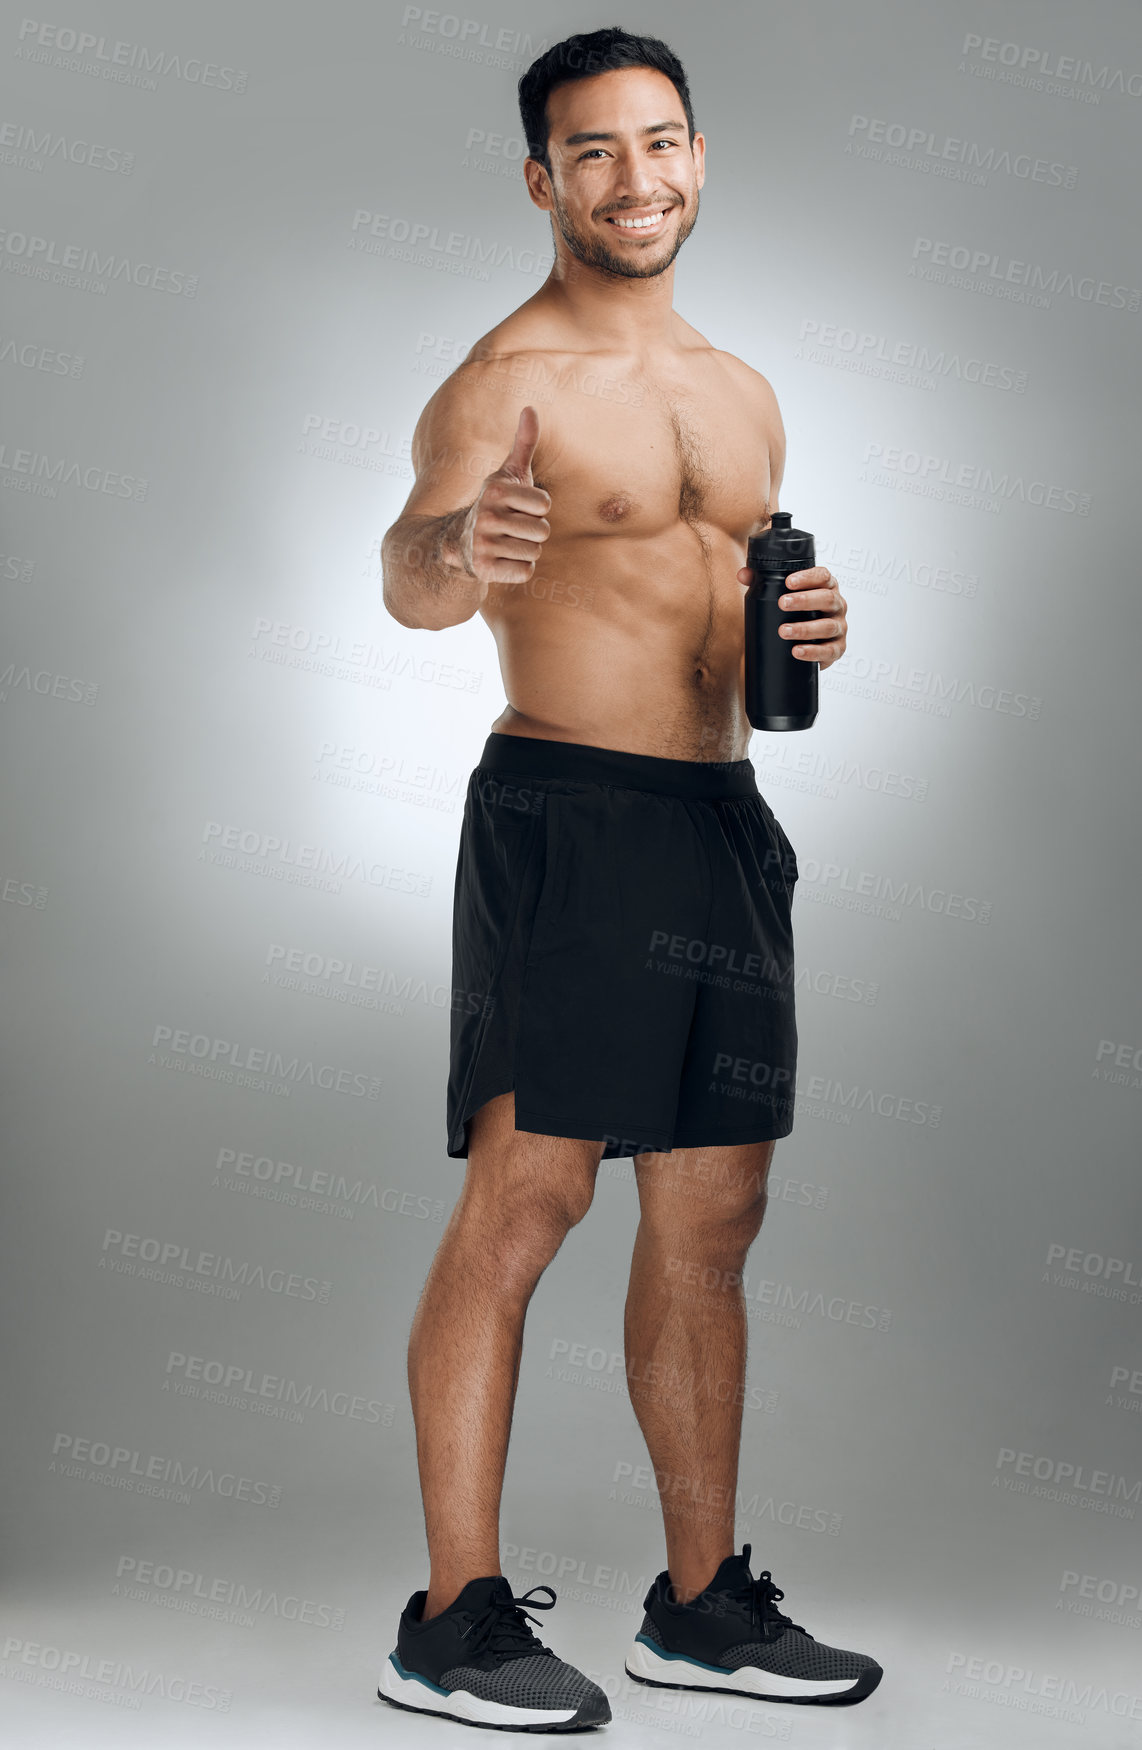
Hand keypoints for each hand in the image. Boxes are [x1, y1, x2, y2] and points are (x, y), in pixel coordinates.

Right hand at [450, 405, 550, 587]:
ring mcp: (482, 544)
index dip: (537, 509)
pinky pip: (524, 572)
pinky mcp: (483, 570)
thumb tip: (530, 407)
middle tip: (512, 529)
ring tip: (506, 543)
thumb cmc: (495, 505)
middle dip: (533, 533)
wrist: (457, 544)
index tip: (518, 508)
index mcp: (495, 491)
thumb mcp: (508, 473)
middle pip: (543, 531)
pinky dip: (518, 569)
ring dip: (526, 551)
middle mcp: (485, 516)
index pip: (545, 504)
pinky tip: (501, 560)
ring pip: (535, 553)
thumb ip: (523, 443)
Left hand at [736, 562, 847, 668]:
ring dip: (805, 629)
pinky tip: (797, 651)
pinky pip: (829, 651)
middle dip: (804, 601)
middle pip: (827, 599)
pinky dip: (813, 652)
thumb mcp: (780, 596)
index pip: (823, 576)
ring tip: (784, 631)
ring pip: (827, 626)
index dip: (808, 577)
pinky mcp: (837, 649)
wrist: (805, 646)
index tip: (788, 581)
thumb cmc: (795, 614)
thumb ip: (761, 582)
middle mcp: (837, 605)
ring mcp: (839, 627)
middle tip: (782, 604)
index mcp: (826, 587)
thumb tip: (743, 575)